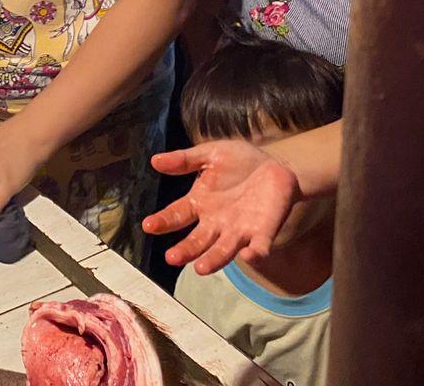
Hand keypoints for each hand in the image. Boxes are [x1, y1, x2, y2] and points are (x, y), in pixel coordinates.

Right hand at [142, 140, 300, 275]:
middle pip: (197, 240)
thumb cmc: (239, 161)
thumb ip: (184, 160)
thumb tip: (154, 160)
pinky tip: (247, 255)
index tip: (149, 226)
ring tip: (200, 268)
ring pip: (223, 250)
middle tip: (171, 257)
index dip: (163, 221)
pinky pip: (258, 248)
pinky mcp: (263, 234)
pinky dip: (254, 254)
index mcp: (200, 203)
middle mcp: (216, 223)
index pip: (177, 215)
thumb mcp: (210, 155)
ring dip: (213, 260)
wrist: (275, 166)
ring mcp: (239, 231)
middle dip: (185, 250)